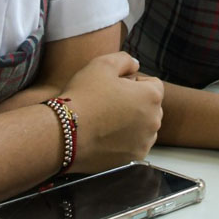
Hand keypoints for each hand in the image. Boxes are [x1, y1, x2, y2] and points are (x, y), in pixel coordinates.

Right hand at [58, 51, 163, 173]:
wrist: (64, 133)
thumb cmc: (83, 96)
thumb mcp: (102, 64)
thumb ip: (125, 60)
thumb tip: (136, 64)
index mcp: (151, 96)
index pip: (153, 84)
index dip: (134, 82)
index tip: (115, 87)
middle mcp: (154, 121)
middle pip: (151, 106)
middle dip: (135, 102)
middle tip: (108, 103)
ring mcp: (145, 142)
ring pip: (144, 127)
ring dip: (132, 122)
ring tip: (105, 120)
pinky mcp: (133, 159)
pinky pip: (135, 145)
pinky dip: (124, 141)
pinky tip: (105, 136)